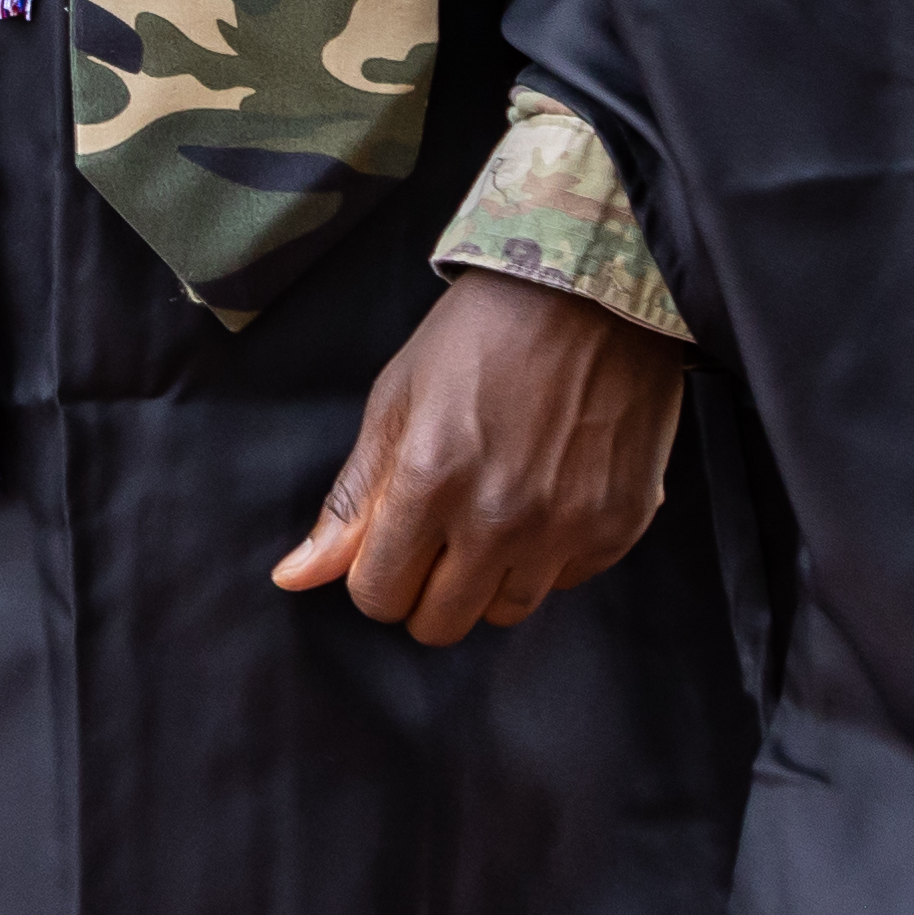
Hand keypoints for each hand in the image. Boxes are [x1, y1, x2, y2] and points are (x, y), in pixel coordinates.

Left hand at [271, 272, 686, 646]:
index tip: (390, 543)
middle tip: (438, 535)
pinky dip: (548, 557)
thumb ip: (352, 500)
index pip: (378, 596)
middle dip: (425, 590)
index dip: (374, 575)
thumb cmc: (480, 336)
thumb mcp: (396, 402)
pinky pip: (566, 583)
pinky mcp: (618, 527)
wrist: (592, 290)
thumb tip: (295, 578)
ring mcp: (566, 527)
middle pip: (440, 624)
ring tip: (494, 512)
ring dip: (488, 579)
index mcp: (429, 480)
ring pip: (505, 613)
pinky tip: (546, 497)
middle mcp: (500, 517)